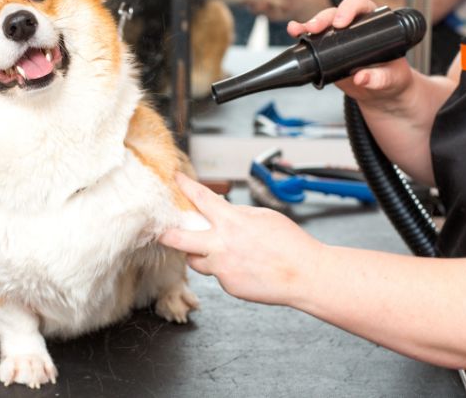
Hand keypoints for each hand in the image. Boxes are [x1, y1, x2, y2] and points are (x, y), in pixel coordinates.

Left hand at [159, 173, 322, 305]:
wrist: (305, 275)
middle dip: (166, 235)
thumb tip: (223, 212)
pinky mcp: (228, 286)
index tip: (175, 179)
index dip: (185, 186)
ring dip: (199, 254)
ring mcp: (222, 268)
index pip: (200, 198)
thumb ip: (238, 214)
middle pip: (178, 239)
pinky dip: (225, 269)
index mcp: (231, 221)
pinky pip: (217, 275)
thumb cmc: (290, 244)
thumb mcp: (264, 217)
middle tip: (160, 232)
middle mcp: (221, 245)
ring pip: (195, 260)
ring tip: (217, 251)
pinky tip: (243, 267)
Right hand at [287, 0, 414, 107]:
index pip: (360, 4)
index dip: (349, 8)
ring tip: (298, 30)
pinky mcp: (326, 50)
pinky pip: (312, 39)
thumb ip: (380, 78)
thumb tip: (362, 77)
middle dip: (323, 18)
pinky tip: (294, 32)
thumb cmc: (392, 79)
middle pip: (335, 12)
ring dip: (308, 24)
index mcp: (374, 23)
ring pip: (322, 24)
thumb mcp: (392, 79)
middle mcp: (354, 25)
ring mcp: (338, 38)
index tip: (342, 22)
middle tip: (316, 28)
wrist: (381, 92)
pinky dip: (301, 34)